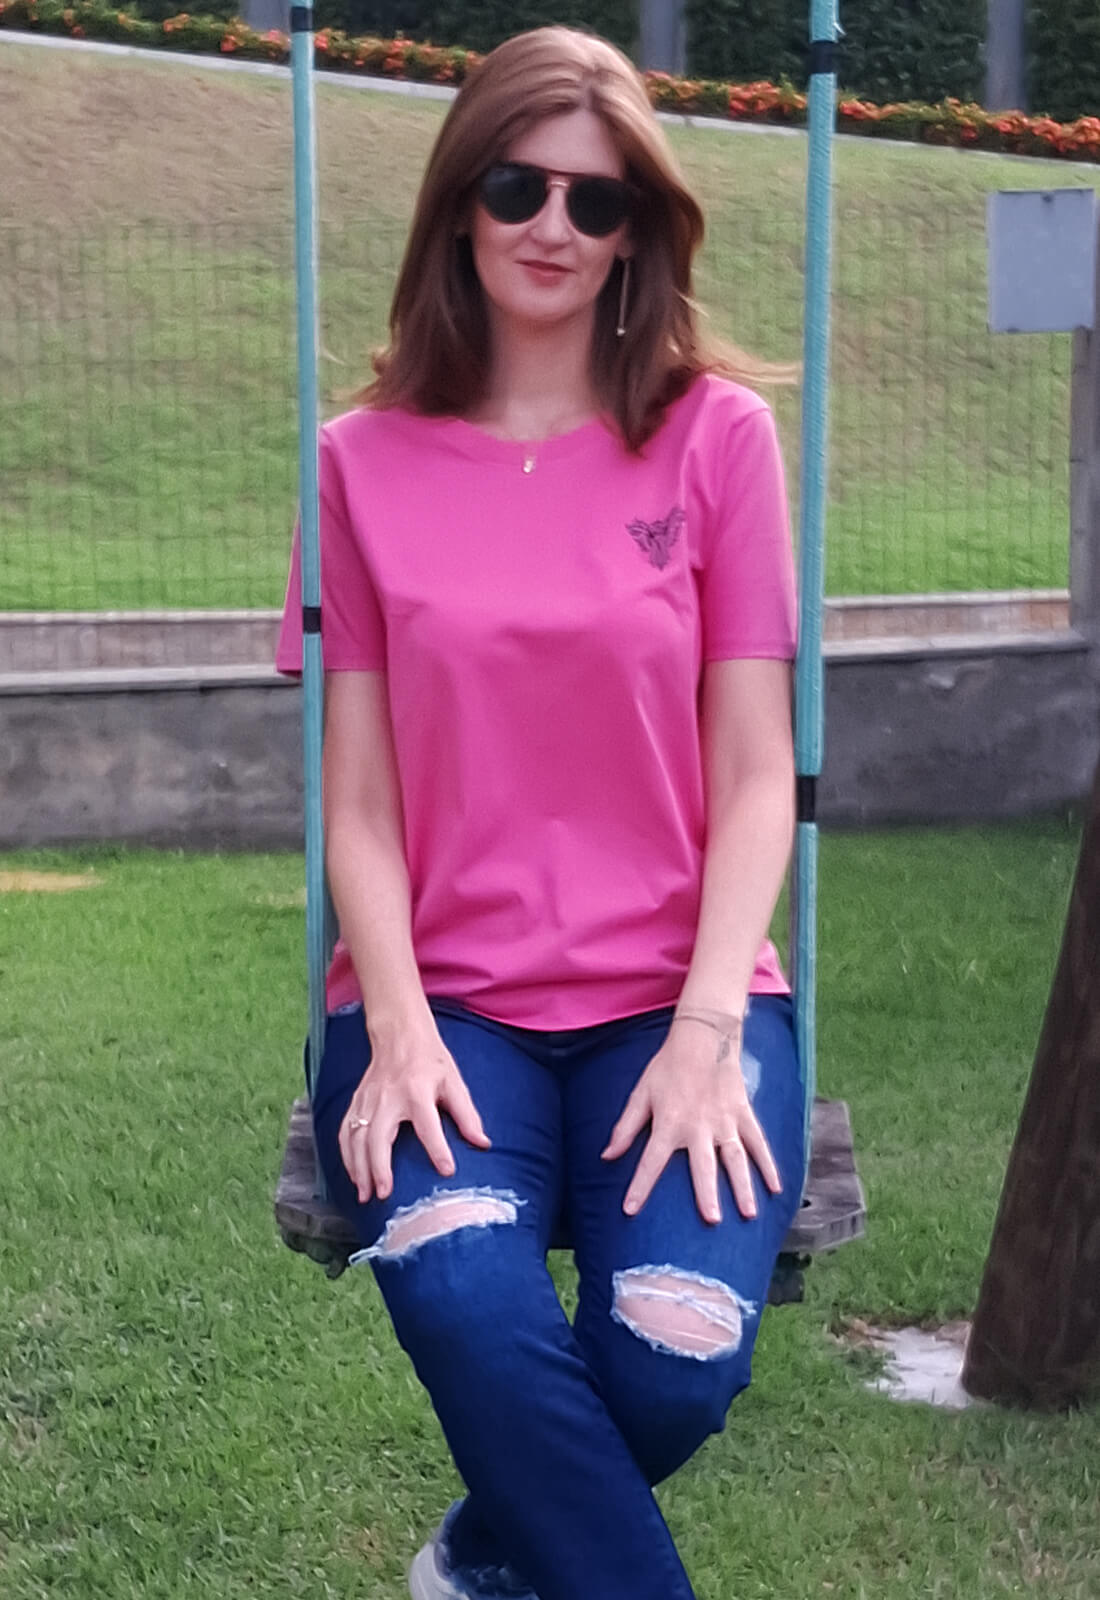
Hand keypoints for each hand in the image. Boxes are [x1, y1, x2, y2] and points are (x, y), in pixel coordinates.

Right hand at [338, 1019, 489, 1203]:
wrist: (399, 1033)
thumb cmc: (430, 1060)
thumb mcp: (454, 1082)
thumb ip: (467, 1114)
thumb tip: (483, 1143)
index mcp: (417, 1090)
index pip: (428, 1124)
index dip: (438, 1148)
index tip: (446, 1171)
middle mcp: (388, 1096)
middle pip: (378, 1136)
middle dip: (379, 1168)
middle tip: (384, 1194)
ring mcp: (368, 1099)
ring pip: (356, 1138)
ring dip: (358, 1168)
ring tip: (365, 1194)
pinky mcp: (356, 1101)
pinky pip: (345, 1131)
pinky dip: (347, 1156)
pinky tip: (354, 1174)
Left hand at [600, 1011, 781, 1223]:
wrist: (702, 1037)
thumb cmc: (667, 1067)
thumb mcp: (641, 1094)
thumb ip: (626, 1128)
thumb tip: (606, 1156)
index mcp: (669, 1123)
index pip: (651, 1162)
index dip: (639, 1187)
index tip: (630, 1210)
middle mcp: (699, 1126)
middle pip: (703, 1166)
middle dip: (707, 1194)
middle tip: (712, 1220)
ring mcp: (725, 1121)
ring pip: (736, 1158)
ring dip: (743, 1186)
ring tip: (749, 1213)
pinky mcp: (743, 1113)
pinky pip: (758, 1142)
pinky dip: (768, 1164)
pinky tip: (776, 1188)